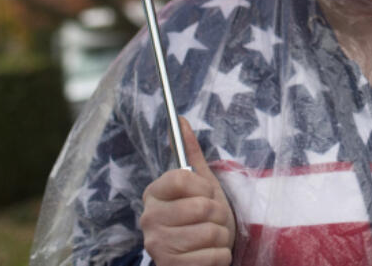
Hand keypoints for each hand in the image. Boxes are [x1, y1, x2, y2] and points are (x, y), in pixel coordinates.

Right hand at [139, 117, 235, 265]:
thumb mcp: (202, 184)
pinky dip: (221, 256)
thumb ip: (190, 153)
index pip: (182, 178)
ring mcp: (158, 246)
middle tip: (211, 220)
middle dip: (219, 214)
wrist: (202, 256)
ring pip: (212, 232)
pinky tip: (209, 255)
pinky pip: (215, 256)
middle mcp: (149, 219)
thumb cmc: (203, 218)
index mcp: (154, 194)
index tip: (205, 194)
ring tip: (211, 239)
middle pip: (202, 207)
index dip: (204, 187)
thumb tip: (181, 119)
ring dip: (221, 237)